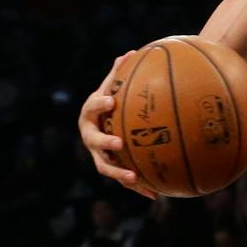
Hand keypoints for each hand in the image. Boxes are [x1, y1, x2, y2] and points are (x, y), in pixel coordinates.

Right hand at [78, 51, 159, 199]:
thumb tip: (130, 53)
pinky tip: (156, 194)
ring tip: (134, 176)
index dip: (100, 104)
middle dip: (106, 142)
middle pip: (95, 142)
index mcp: (90, 114)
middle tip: (119, 142)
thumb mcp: (111, 87)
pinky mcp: (112, 167)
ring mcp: (99, 154)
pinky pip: (124, 179)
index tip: (111, 100)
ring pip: (105, 166)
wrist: (101, 123)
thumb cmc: (109, 101)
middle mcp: (90, 136)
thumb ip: (118, 74)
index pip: (92, 107)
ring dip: (119, 172)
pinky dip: (138, 187)